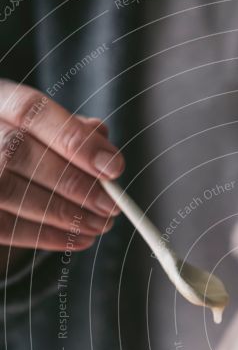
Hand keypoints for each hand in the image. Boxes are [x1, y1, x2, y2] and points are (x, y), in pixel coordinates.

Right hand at [0, 79, 124, 260]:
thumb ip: (70, 129)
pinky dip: (45, 235)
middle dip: (72, 182)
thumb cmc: (25, 150)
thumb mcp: (42, 129)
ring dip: (62, 213)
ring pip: (10, 190)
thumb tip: (101, 136)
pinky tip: (78, 238)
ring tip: (100, 225)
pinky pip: (4, 226)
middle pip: (18, 151)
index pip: (30, 110)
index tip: (113, 167)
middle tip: (110, 205)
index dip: (74, 139)